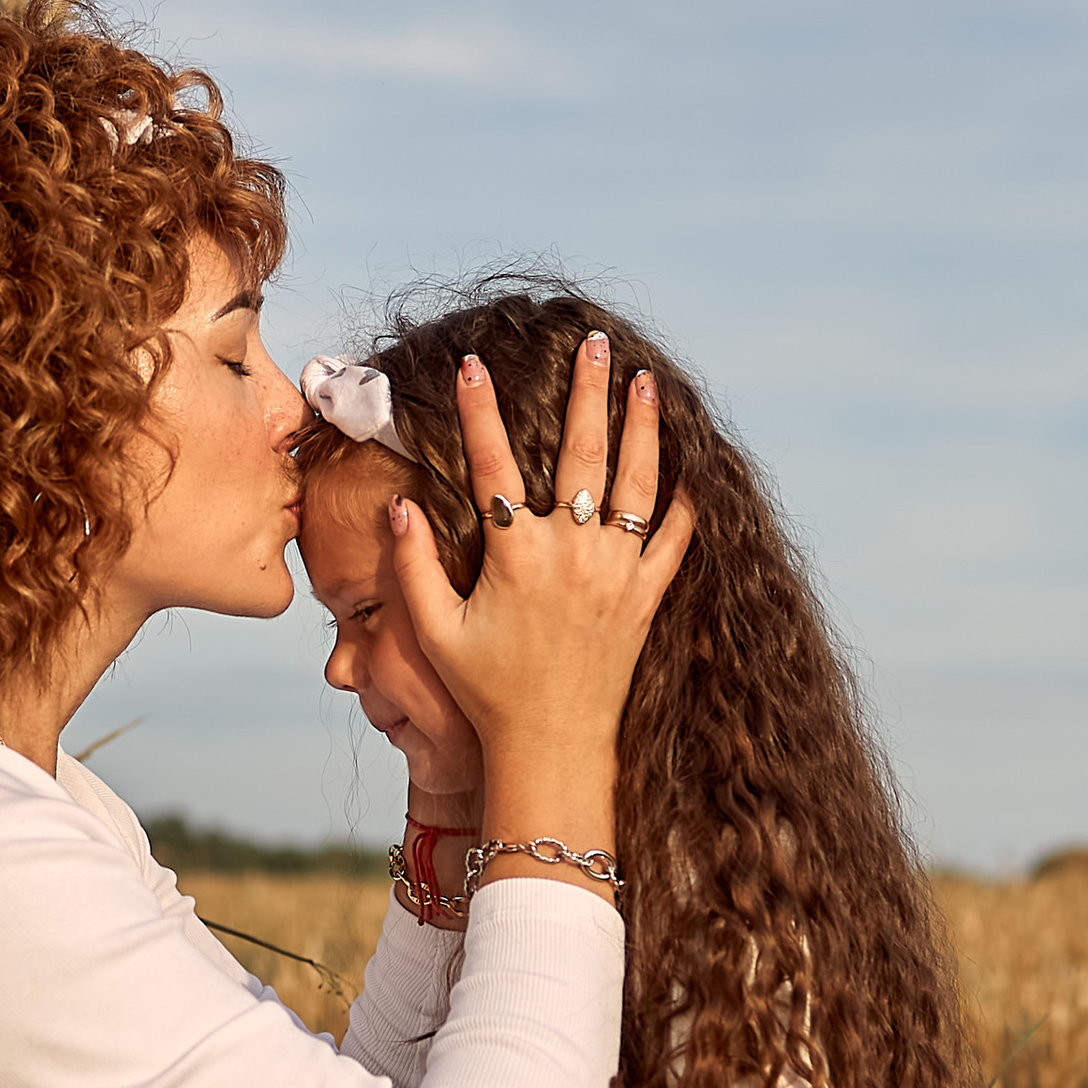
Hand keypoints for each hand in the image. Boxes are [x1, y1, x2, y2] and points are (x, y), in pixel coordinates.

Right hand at [385, 340, 692, 833]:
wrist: (551, 744)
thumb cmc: (484, 689)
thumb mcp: (435, 630)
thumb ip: (411, 567)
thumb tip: (397, 506)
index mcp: (514, 556)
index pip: (492, 463)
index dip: (478, 410)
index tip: (473, 364)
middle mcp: (571, 555)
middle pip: (582, 453)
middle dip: (588, 391)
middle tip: (596, 343)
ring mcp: (615, 574)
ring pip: (637, 484)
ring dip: (643, 427)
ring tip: (645, 381)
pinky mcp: (645, 599)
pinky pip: (675, 540)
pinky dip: (685, 502)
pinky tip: (689, 465)